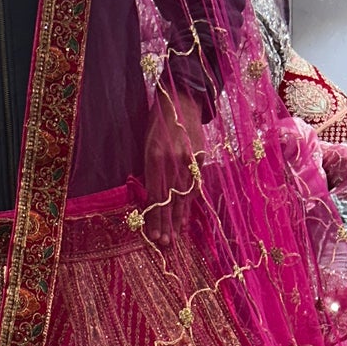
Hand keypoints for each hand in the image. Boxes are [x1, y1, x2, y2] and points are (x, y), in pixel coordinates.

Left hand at [143, 99, 202, 237]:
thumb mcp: (147, 144)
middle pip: (170, 201)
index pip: (155, 196)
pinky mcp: (199, 159)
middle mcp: (173, 162)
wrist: (183, 100)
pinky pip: (193, 187)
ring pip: (183, 197)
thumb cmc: (159, 122)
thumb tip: (150, 198)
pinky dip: (189, 203)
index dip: (155, 218)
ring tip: (175, 238)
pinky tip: (186, 219)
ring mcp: (189, 161)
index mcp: (156, 157)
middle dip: (167, 225)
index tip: (153, 237)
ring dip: (179, 219)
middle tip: (165, 245)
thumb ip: (149, 170)